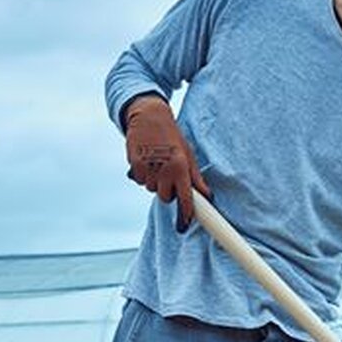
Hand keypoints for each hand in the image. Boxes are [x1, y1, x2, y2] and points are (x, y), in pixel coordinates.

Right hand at [122, 96, 209, 232]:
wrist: (149, 116)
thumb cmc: (172, 136)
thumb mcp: (188, 154)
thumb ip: (196, 177)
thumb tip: (207, 196)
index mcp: (180, 167)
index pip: (185, 197)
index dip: (185, 213)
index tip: (185, 225)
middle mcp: (164, 169)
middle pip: (166, 197)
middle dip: (168, 191)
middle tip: (169, 174)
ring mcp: (148, 168)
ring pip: (152, 190)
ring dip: (155, 182)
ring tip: (157, 162)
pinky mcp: (134, 165)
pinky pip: (139, 180)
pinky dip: (143, 175)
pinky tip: (146, 160)